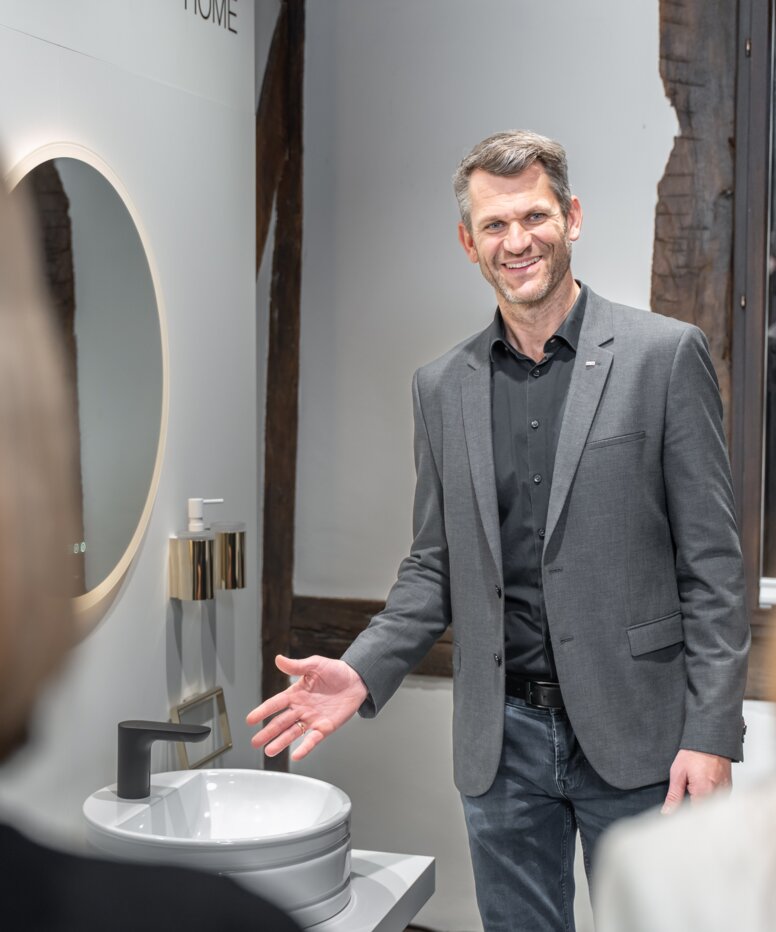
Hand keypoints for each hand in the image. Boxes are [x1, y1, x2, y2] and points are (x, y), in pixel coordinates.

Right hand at [246, 655, 367, 760]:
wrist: (356, 680)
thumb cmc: (335, 671)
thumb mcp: (315, 664)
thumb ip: (297, 666)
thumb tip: (279, 659)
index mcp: (296, 694)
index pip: (276, 704)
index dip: (263, 711)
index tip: (250, 719)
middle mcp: (301, 709)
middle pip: (280, 722)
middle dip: (267, 732)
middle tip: (255, 742)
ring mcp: (312, 719)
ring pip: (292, 733)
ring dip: (281, 742)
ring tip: (269, 751)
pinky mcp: (324, 728)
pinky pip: (312, 739)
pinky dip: (304, 748)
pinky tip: (296, 755)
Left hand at [660, 749, 731, 814]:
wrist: (710, 740)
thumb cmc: (694, 753)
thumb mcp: (678, 773)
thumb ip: (674, 796)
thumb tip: (667, 811)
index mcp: (704, 792)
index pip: (695, 817)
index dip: (686, 818)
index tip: (679, 815)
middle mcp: (718, 795)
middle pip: (705, 814)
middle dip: (694, 811)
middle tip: (686, 798)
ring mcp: (725, 792)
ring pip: (712, 808)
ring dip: (702, 804)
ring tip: (695, 789)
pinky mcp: (728, 789)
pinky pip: (718, 801)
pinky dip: (710, 798)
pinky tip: (703, 788)